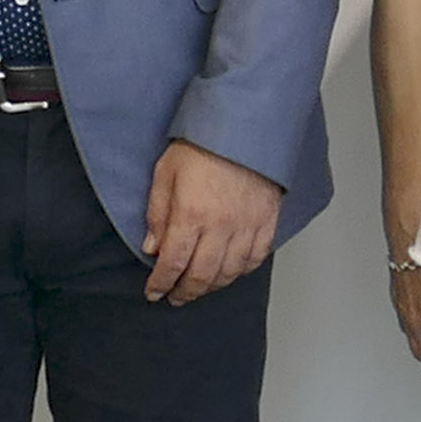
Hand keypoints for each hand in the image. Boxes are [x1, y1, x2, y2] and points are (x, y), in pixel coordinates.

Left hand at [139, 139, 280, 307]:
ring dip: (211, 286)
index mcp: (192, 214)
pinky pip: (256, 258)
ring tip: (199, 288)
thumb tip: (153, 248)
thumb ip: (158, 213)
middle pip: (201, 275)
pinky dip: (241, 271)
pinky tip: (230, 272)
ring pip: (230, 272)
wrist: (244, 124)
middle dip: (185, 292)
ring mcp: (247, 225)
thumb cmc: (203, 143)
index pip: (173, 263)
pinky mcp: (267, 221)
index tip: (154, 292)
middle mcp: (221, 226)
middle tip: (175, 297)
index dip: (161, 283)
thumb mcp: (166, 173)